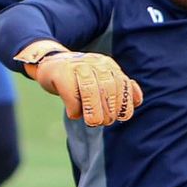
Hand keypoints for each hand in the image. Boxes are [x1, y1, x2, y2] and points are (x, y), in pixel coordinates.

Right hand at [15, 40, 142, 126]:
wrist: (50, 63)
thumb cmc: (79, 78)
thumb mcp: (101, 79)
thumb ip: (119, 89)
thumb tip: (136, 101)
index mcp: (107, 64)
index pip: (121, 84)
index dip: (124, 104)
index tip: (122, 117)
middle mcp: (94, 63)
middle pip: (107, 88)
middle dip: (109, 110)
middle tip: (104, 122)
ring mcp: (76, 66)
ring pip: (90, 91)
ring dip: (94, 111)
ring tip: (92, 123)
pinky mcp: (60, 74)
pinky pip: (71, 95)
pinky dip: (75, 110)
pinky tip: (74, 114)